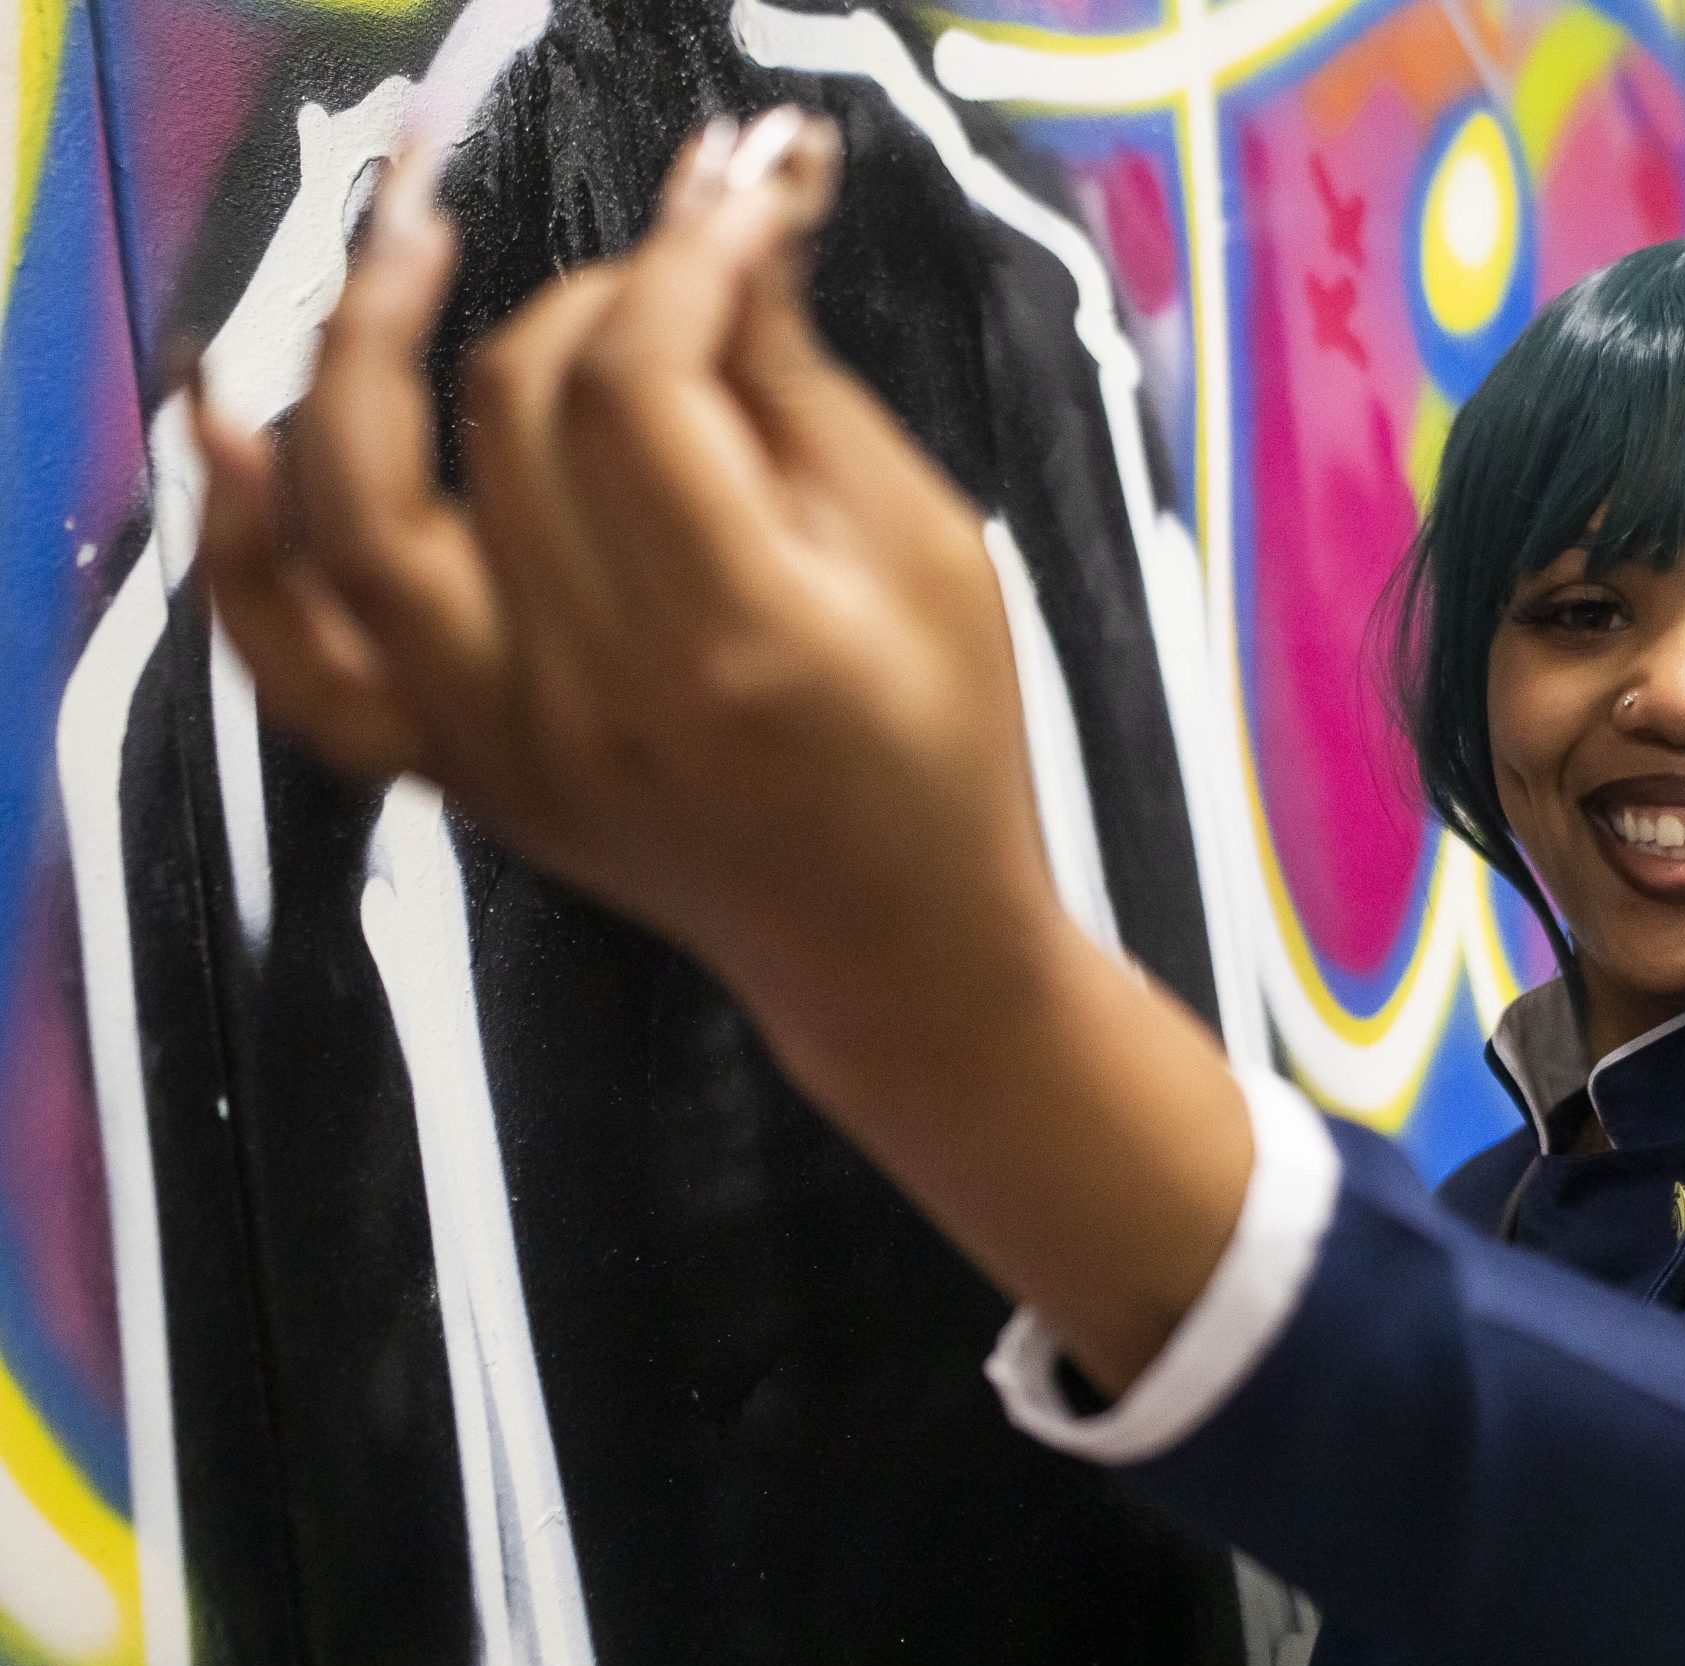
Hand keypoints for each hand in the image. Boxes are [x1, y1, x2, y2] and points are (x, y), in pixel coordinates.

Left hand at [193, 109, 1256, 1394]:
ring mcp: (500, 740)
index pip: (641, 381)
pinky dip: (237, 544)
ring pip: (363, 500)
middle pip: (515, 408)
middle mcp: (593, 693)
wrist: (894, 947)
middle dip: (588, 292)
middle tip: (673, 274)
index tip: (737, 189)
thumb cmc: (948, 747)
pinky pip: (297, 656)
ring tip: (410, 242)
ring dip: (365, 345)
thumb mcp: (931, 550)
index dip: (681, 252)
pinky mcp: (456, 771)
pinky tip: (226, 426)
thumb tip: (728, 222)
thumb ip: (804, 388)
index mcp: (739, 637)